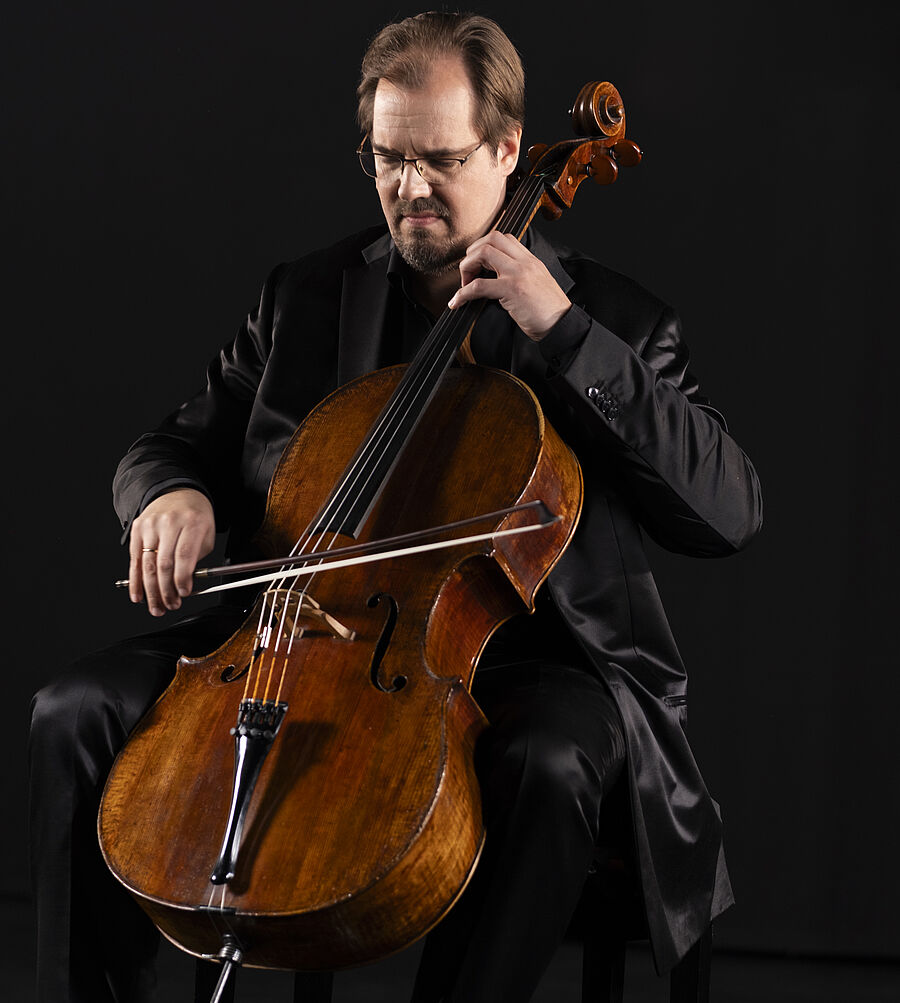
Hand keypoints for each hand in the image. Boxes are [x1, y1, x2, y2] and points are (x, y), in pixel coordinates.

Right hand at [128, 488, 215, 615]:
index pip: (184, 555)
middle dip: (166, 590)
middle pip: (164, 563)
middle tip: (170, 606)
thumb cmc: (195, 517)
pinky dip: (136, 580)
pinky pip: (135, 559)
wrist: (178, 492)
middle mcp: (170, 523)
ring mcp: (151, 525)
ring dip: (151, 591)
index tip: (184, 593)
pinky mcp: (138, 528)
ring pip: (148, 564)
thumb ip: (196, 560)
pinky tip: (138, 595)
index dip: (182, 578)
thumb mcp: (206, 535)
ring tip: (156, 607)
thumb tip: (182, 587)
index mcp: (192, 523)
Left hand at [448, 231, 571, 339]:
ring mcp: (518, 274)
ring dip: (466, 267)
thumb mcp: (536, 284)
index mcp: (530, 260)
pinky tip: (458, 302)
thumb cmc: (549, 311)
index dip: (484, 246)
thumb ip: (519, 275)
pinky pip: (478, 286)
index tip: (477, 263)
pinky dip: (463, 294)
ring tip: (464, 285)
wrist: (562, 325)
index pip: (503, 238)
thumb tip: (495, 277)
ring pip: (483, 254)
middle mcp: (524, 262)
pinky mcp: (512, 290)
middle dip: (472, 253)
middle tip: (468, 273)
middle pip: (491, 239)